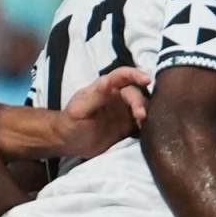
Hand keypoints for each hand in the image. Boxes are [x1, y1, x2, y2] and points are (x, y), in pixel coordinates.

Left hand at [26, 67, 147, 158]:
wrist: (69, 142)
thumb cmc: (71, 122)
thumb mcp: (79, 109)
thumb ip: (95, 96)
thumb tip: (108, 81)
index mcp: (105, 88)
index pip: (123, 75)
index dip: (136, 74)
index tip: (147, 80)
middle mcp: (118, 97)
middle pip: (135, 93)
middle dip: (140, 102)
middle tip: (141, 116)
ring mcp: (124, 112)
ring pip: (141, 107)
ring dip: (146, 113)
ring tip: (143, 124)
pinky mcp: (127, 126)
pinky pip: (141, 123)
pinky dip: (147, 125)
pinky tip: (147, 131)